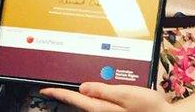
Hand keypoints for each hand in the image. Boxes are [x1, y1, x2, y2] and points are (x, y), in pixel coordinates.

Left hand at [40, 83, 173, 111]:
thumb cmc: (149, 108)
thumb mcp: (126, 94)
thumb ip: (103, 91)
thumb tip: (83, 87)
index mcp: (101, 108)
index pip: (75, 98)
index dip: (58, 93)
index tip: (45, 90)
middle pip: (80, 103)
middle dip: (68, 95)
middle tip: (53, 89)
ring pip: (90, 105)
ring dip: (81, 97)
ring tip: (71, 90)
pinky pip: (98, 107)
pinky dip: (93, 100)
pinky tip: (94, 95)